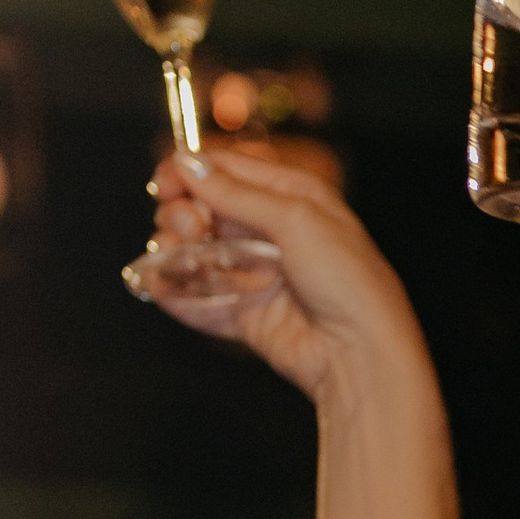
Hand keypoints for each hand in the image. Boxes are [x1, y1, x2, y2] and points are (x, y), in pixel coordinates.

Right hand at [144, 147, 437, 409]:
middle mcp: (270, 232)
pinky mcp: (244, 314)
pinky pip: (198, 298)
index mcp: (291, 197)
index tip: (163, 184)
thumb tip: (189, 164)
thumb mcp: (297, 219)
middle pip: (204, 209)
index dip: (189, 173)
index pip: (228, 171)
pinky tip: (158, 284)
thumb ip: (238, 193)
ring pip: (196, 252)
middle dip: (183, 213)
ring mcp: (255, 274)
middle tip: (189, 227)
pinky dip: (174, 291)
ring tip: (179, 256)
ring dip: (176, 250)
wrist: (360, 354)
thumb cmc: (348, 281)